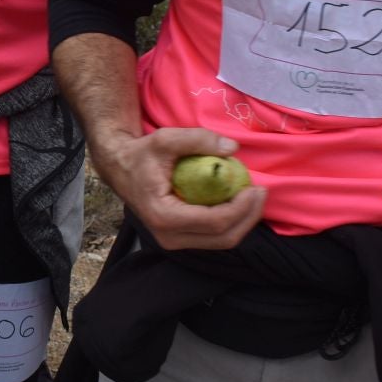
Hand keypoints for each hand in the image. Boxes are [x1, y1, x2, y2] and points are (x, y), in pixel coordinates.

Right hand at [91, 127, 267, 251]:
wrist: (120, 168)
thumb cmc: (141, 155)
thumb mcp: (166, 139)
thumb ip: (198, 139)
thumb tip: (232, 148)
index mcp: (163, 216)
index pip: (214, 222)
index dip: (241, 208)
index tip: (255, 187)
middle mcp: (168, 236)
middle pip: (223, 238)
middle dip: (248, 217)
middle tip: (261, 192)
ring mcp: (173, 241)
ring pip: (221, 242)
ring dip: (243, 222)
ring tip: (253, 197)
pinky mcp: (180, 239)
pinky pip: (214, 238)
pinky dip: (232, 223)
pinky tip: (239, 203)